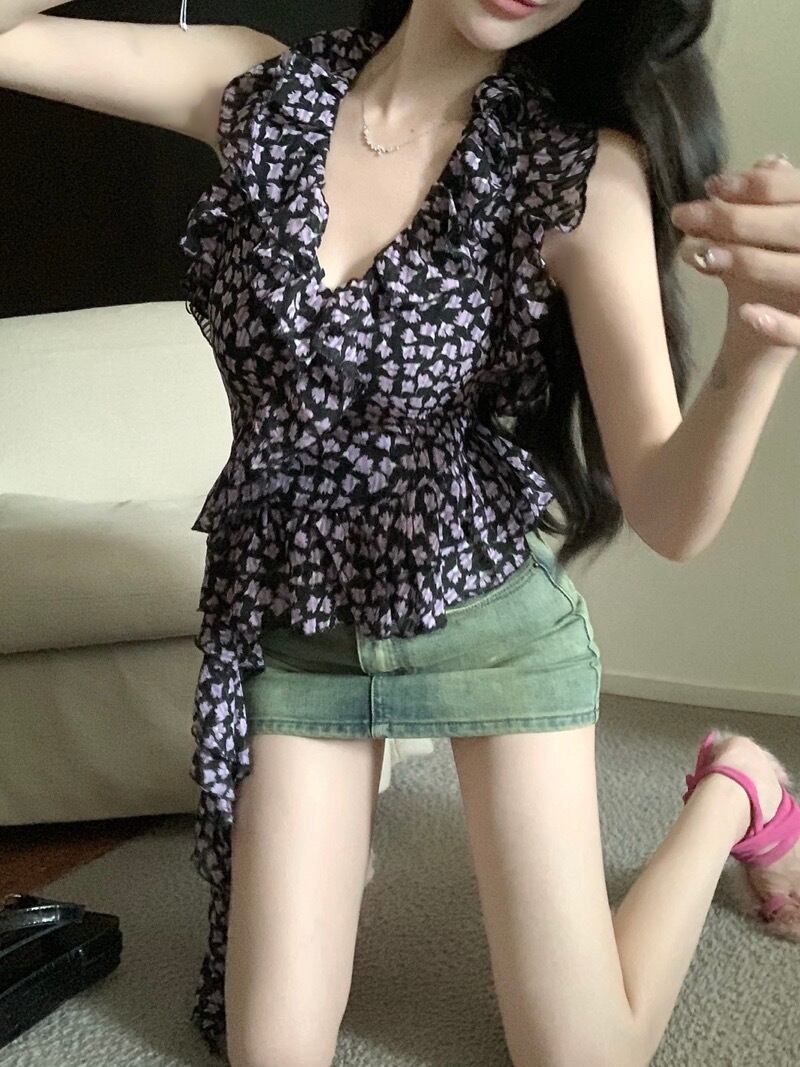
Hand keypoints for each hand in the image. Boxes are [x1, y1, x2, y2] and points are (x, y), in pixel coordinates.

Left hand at [670, 154, 799, 353]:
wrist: (765, 345)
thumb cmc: (769, 278)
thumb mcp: (767, 238)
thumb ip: (766, 205)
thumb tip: (763, 162)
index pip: (796, 190)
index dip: (756, 185)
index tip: (711, 187)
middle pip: (795, 226)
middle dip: (738, 220)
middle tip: (684, 217)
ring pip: (799, 272)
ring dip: (753, 262)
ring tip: (705, 258)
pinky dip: (779, 325)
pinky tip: (746, 314)